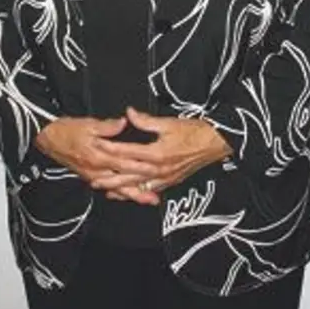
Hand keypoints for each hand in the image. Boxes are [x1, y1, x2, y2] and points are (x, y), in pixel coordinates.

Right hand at [33, 117, 156, 193]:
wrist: (48, 139)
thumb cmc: (66, 131)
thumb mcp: (87, 124)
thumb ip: (107, 126)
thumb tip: (122, 123)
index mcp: (98, 156)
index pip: (124, 163)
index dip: (141, 167)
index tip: (155, 170)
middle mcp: (96, 170)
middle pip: (123, 182)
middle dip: (140, 191)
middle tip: (155, 198)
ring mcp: (93, 175)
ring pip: (116, 188)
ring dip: (132, 195)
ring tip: (147, 201)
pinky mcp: (90, 176)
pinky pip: (108, 187)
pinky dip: (120, 193)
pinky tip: (128, 195)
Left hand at [89, 108, 232, 205]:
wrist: (216, 143)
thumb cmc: (194, 131)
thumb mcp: (169, 122)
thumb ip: (146, 120)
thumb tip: (129, 113)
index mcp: (156, 153)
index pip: (127, 152)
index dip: (110, 149)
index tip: (97, 147)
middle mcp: (159, 169)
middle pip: (129, 175)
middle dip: (110, 179)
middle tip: (93, 180)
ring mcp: (166, 177)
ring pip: (139, 186)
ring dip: (122, 190)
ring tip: (107, 193)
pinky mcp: (172, 180)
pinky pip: (152, 189)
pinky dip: (140, 193)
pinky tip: (133, 195)